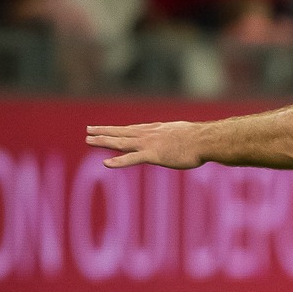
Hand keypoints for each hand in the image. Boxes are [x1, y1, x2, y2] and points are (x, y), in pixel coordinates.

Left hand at [86, 120, 206, 169]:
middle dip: (104, 132)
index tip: (105, 128)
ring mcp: (149, 144)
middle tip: (88, 131)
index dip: (116, 129)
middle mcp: (148, 134)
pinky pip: (131, 159)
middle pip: (121, 132)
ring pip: (121, 142)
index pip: (131, 128)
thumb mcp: (184, 133)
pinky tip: (105, 163)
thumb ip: (175, 137)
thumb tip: (179, 139)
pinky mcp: (153, 155)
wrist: (204, 140)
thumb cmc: (199, 138)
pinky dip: (118, 161)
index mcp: (155, 129)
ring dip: (104, 141)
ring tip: (89, 141)